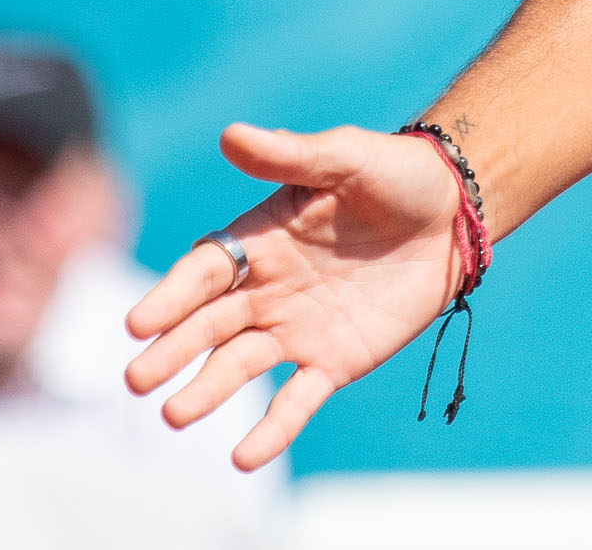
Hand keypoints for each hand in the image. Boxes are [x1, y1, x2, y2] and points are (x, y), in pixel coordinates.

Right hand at [125, 123, 464, 468]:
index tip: (138, 322)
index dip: (171, 296)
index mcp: (258, 242)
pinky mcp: (332, 362)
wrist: (454, 213)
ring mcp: (295, 330)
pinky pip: (296, 400)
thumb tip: (232, 132)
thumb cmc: (393, 175)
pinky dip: (272, 429)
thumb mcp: (346, 157)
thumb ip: (291, 153)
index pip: (203, 272)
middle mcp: (264, 291)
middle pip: (208, 325)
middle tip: (137, 379)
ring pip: (239, 366)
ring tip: (174, 415)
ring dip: (206, 392)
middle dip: (171, 351)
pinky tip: (245, 458)